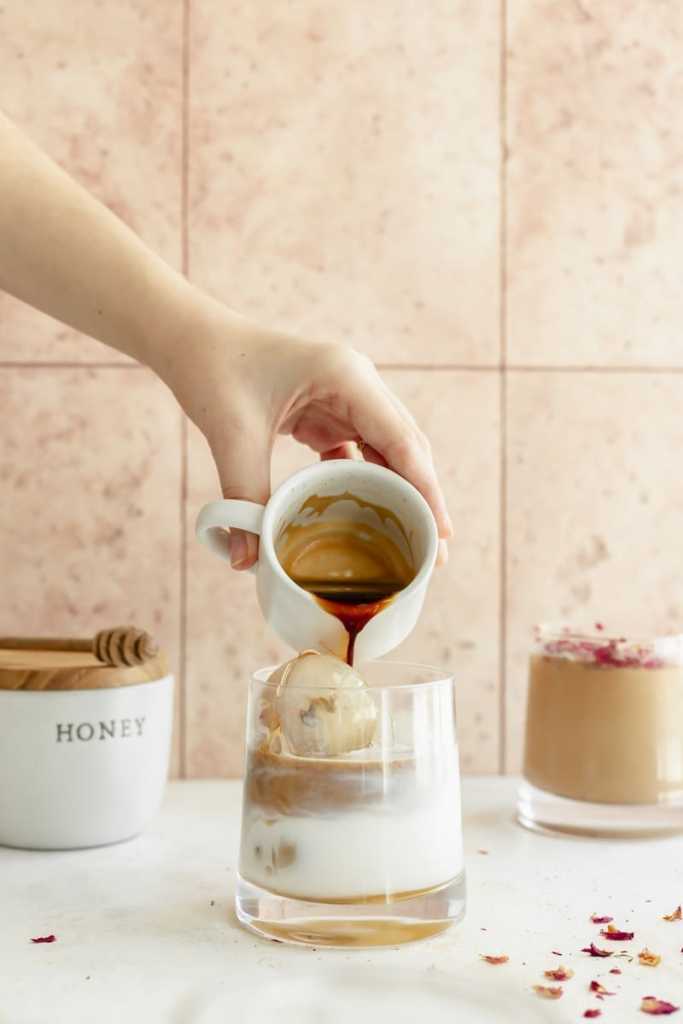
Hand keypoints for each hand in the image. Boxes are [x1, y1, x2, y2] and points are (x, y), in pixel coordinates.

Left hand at [163, 304, 451, 569]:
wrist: (192, 340)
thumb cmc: (214, 371)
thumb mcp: (232, 436)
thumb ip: (246, 496)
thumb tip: (250, 562)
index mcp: (347, 377)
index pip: (401, 441)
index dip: (425, 490)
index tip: (442, 533)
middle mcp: (358, 384)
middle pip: (406, 448)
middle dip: (422, 499)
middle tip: (436, 554)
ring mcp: (346, 397)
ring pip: (388, 452)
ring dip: (399, 493)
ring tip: (413, 542)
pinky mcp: (330, 411)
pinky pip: (360, 453)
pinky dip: (368, 484)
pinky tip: (372, 518)